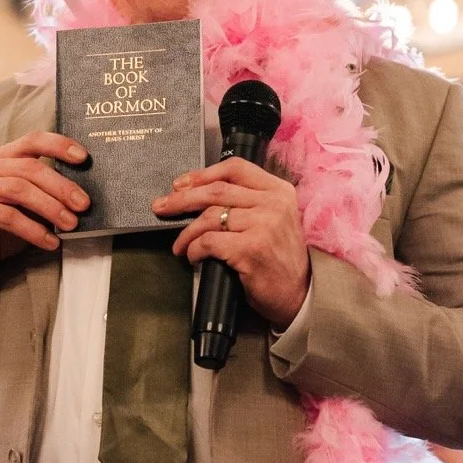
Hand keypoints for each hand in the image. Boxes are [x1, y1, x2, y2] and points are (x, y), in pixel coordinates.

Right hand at [0, 131, 90, 278]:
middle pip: (30, 168)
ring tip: (71, 224)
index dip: (58, 145)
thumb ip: (46, 191)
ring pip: (20, 190)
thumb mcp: (26, 202)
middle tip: (84, 204)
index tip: (84, 157)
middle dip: (61, 186)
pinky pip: (8, 217)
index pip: (32, 140)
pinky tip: (50, 242)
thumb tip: (82, 196)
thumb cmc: (2, 223)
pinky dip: (33, 230)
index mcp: (3, 157)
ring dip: (50, 207)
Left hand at [152, 158, 308, 328]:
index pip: (235, 168)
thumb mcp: (274, 218)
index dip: (202, 174)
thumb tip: (200, 194)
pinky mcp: (251, 248)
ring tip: (180, 244)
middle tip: (162, 207)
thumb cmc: (280, 258)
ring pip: (209, 218)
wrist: (299, 294)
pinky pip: (209, 241)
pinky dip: (194, 249)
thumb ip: (249, 201)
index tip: (181, 183)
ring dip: (186, 232)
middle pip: (216, 191)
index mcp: (278, 191)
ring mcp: (263, 225)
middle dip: (182, 199)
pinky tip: (192, 256)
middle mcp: (273, 203)